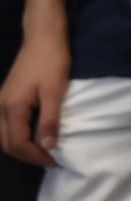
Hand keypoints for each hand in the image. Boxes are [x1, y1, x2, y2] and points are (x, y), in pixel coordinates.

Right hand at [0, 26, 69, 167]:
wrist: (43, 37)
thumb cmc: (52, 62)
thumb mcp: (55, 91)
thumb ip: (50, 120)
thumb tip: (48, 147)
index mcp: (12, 107)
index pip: (18, 144)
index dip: (36, 156)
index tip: (56, 162)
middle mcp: (0, 107)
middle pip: (6, 143)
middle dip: (27, 156)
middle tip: (50, 161)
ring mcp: (0, 102)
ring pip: (2, 136)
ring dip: (20, 148)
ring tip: (42, 152)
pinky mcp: (5, 97)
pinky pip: (5, 125)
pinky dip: (16, 136)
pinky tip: (32, 137)